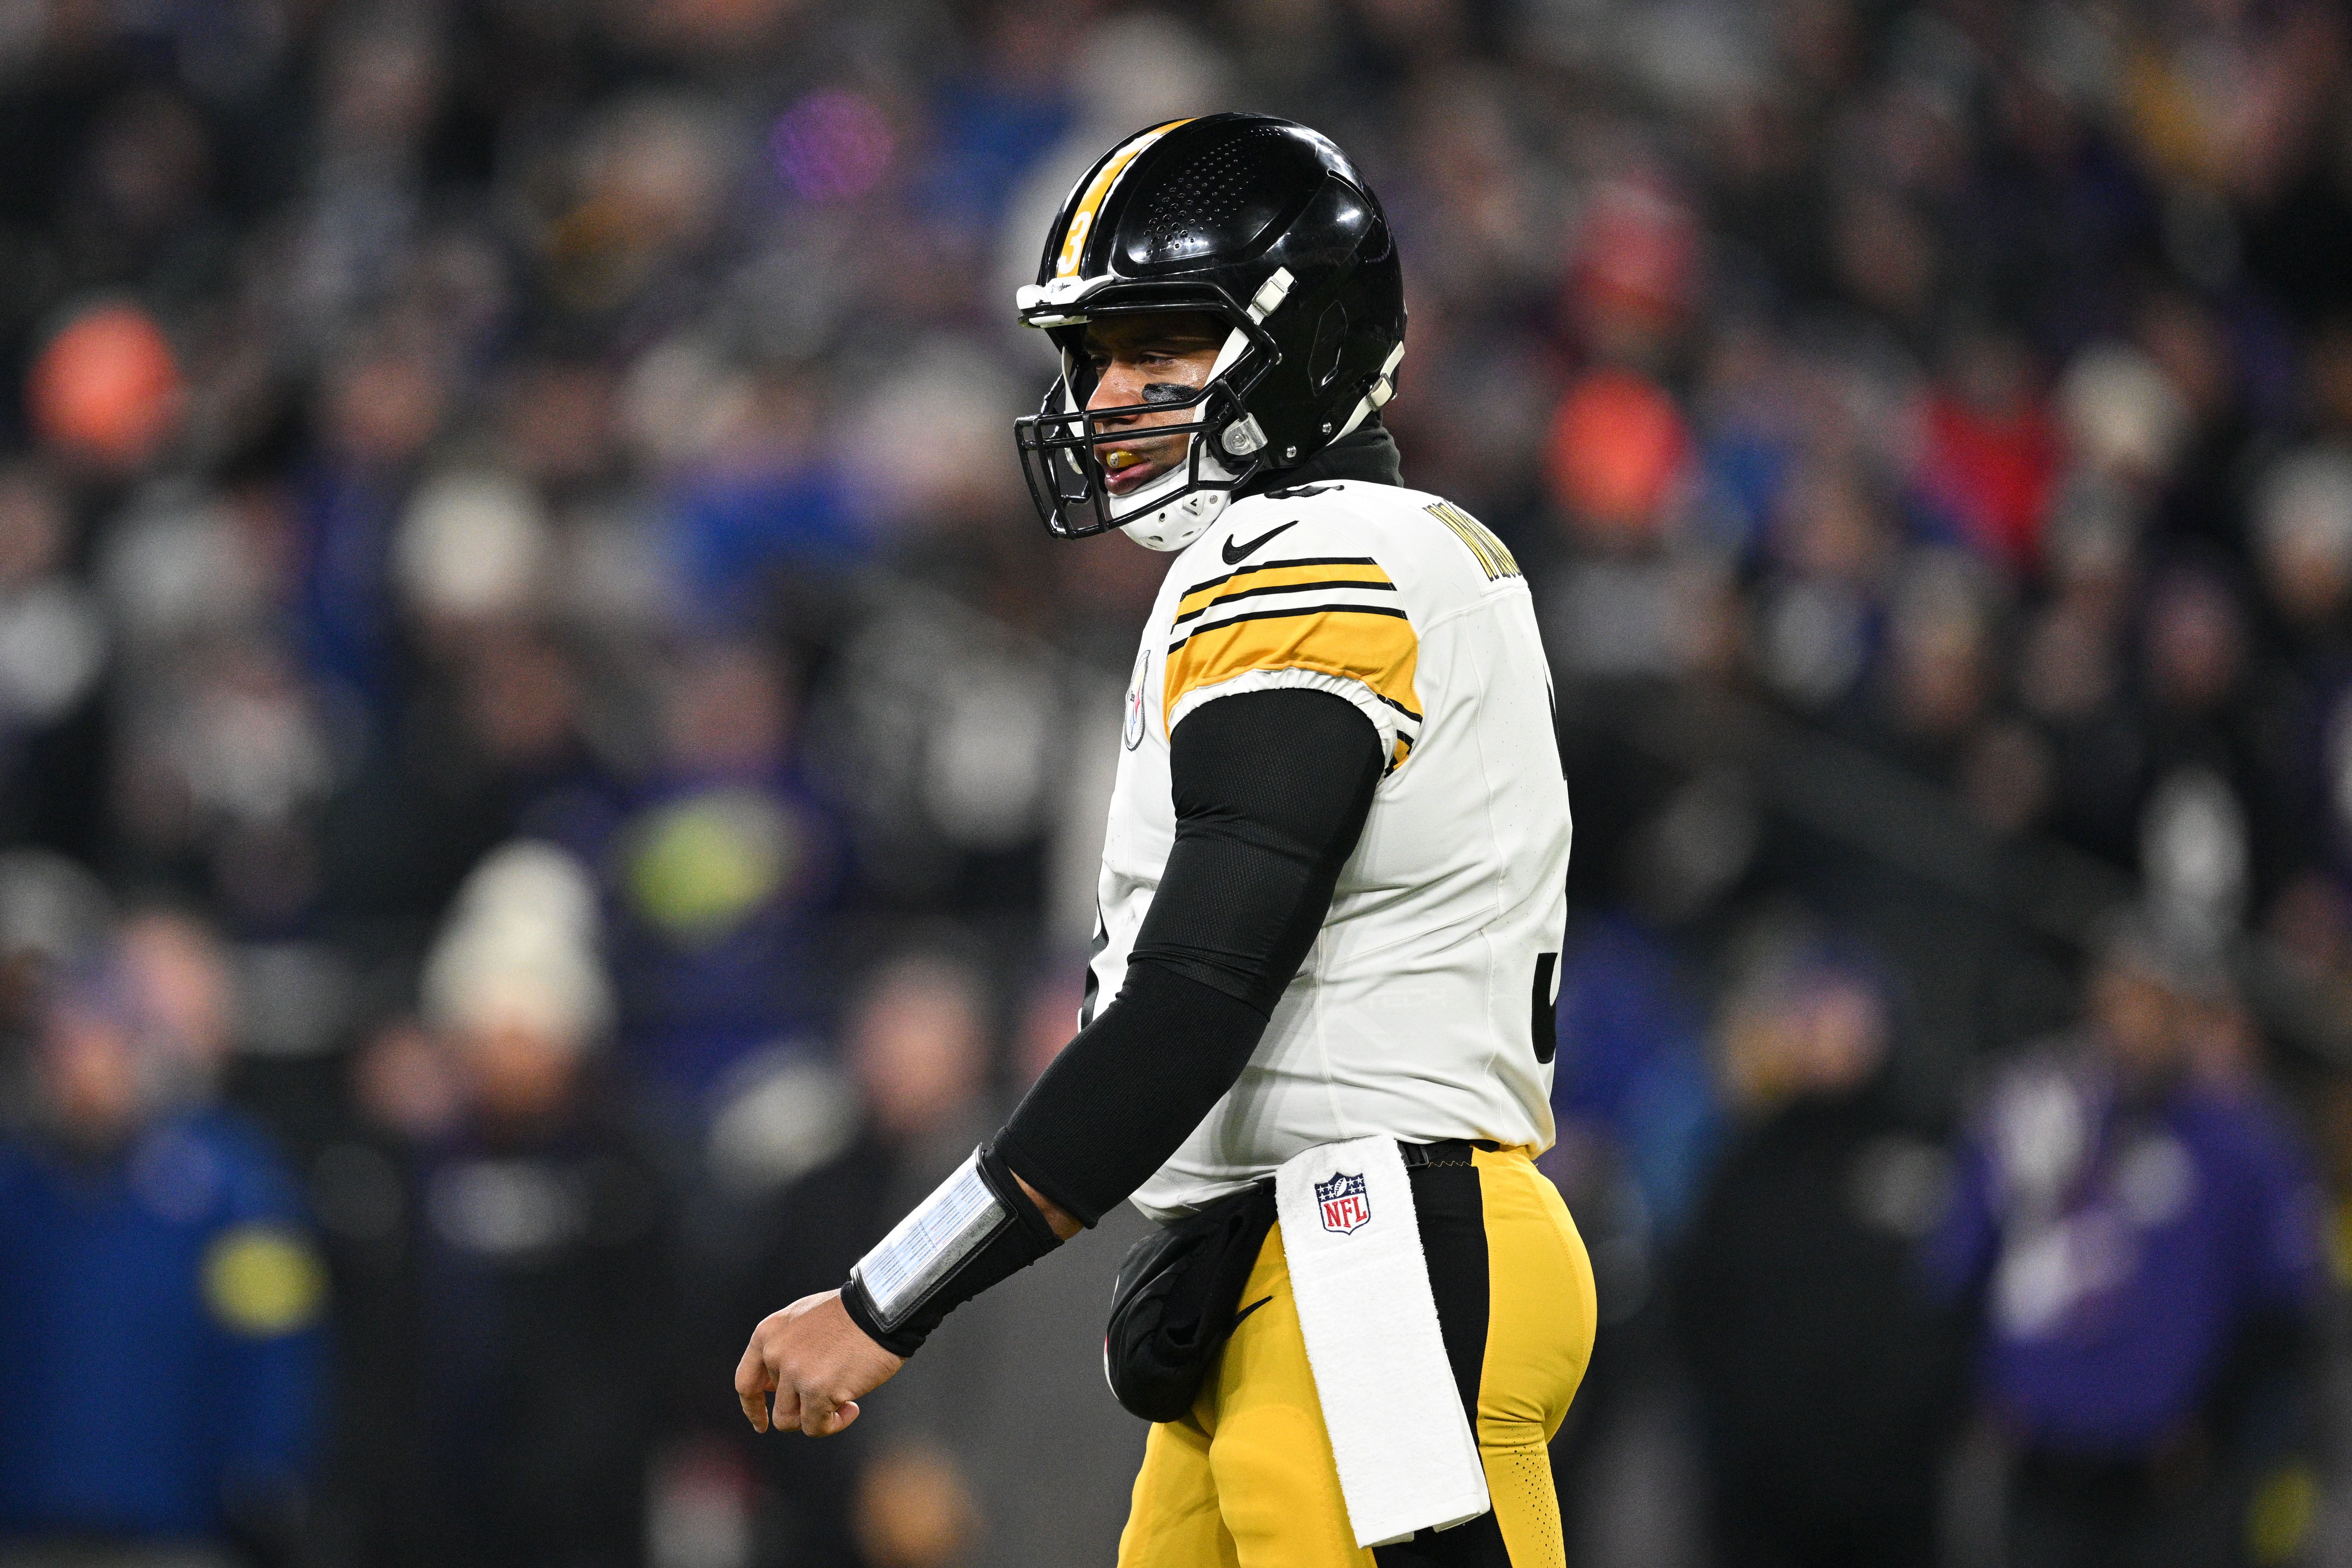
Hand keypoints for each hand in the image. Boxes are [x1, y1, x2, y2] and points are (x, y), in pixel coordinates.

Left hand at [735, 1290, 904, 1436]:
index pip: (746, 1382)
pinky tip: (853, 1407)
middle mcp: (775, 1353)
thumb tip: (777, 1384)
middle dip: (802, 1410)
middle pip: (778, 1406)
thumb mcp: (803, 1320)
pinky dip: (835, 1423)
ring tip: (843, 1403)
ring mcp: (795, 1372)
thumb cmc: (850, 1314)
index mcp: (768, 1334)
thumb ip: (785, 1346)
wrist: (879, 1309)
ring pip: (792, 1421)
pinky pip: (816, 1426)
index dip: (752, 1407)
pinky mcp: (816, 1390)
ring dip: (818, 1418)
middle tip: (828, 1402)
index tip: (762, 1424)